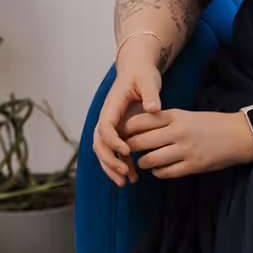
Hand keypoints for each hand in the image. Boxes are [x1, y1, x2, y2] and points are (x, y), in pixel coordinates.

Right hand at [92, 56, 163, 185]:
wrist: (137, 70)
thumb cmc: (142, 73)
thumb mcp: (148, 79)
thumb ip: (150, 93)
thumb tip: (153, 109)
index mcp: (112, 106)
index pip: (105, 127)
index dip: (113, 141)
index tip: (126, 151)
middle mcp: (107, 118)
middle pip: (99, 144)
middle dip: (109, 161)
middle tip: (124, 174)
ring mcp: (111, 127)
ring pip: (104, 152)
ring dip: (113, 168)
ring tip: (127, 182)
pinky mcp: (118, 132)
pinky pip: (114, 152)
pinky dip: (121, 165)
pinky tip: (132, 177)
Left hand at [122, 110, 252, 179]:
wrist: (239, 135)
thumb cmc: (210, 124)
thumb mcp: (186, 115)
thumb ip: (164, 121)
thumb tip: (137, 129)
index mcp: (175, 115)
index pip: (139, 121)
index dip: (126, 130)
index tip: (122, 135)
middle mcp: (178, 131)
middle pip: (140, 141)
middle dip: (129, 148)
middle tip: (126, 152)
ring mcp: (186, 149)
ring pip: (150, 160)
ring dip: (142, 163)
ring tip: (142, 162)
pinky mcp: (193, 165)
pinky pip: (166, 172)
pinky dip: (158, 172)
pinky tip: (158, 170)